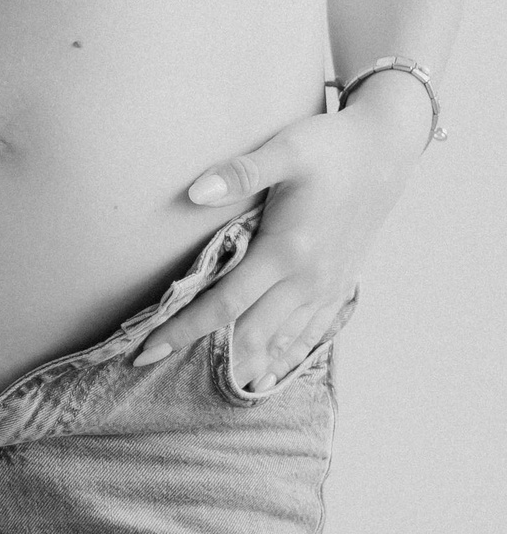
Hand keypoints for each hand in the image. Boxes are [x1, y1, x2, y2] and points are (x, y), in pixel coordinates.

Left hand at [131, 83, 429, 388]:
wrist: (386, 150)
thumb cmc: (331, 147)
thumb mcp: (286, 150)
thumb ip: (240, 173)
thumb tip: (194, 192)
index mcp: (287, 251)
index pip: (224, 305)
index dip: (184, 328)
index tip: (147, 348)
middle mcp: (308, 279)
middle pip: (249, 335)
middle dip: (204, 355)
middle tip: (154, 368)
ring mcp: (327, 286)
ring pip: (280, 343)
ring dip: (245, 366)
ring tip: (206, 386)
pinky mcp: (340, 285)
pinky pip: (310, 334)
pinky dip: (284, 358)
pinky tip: (266, 376)